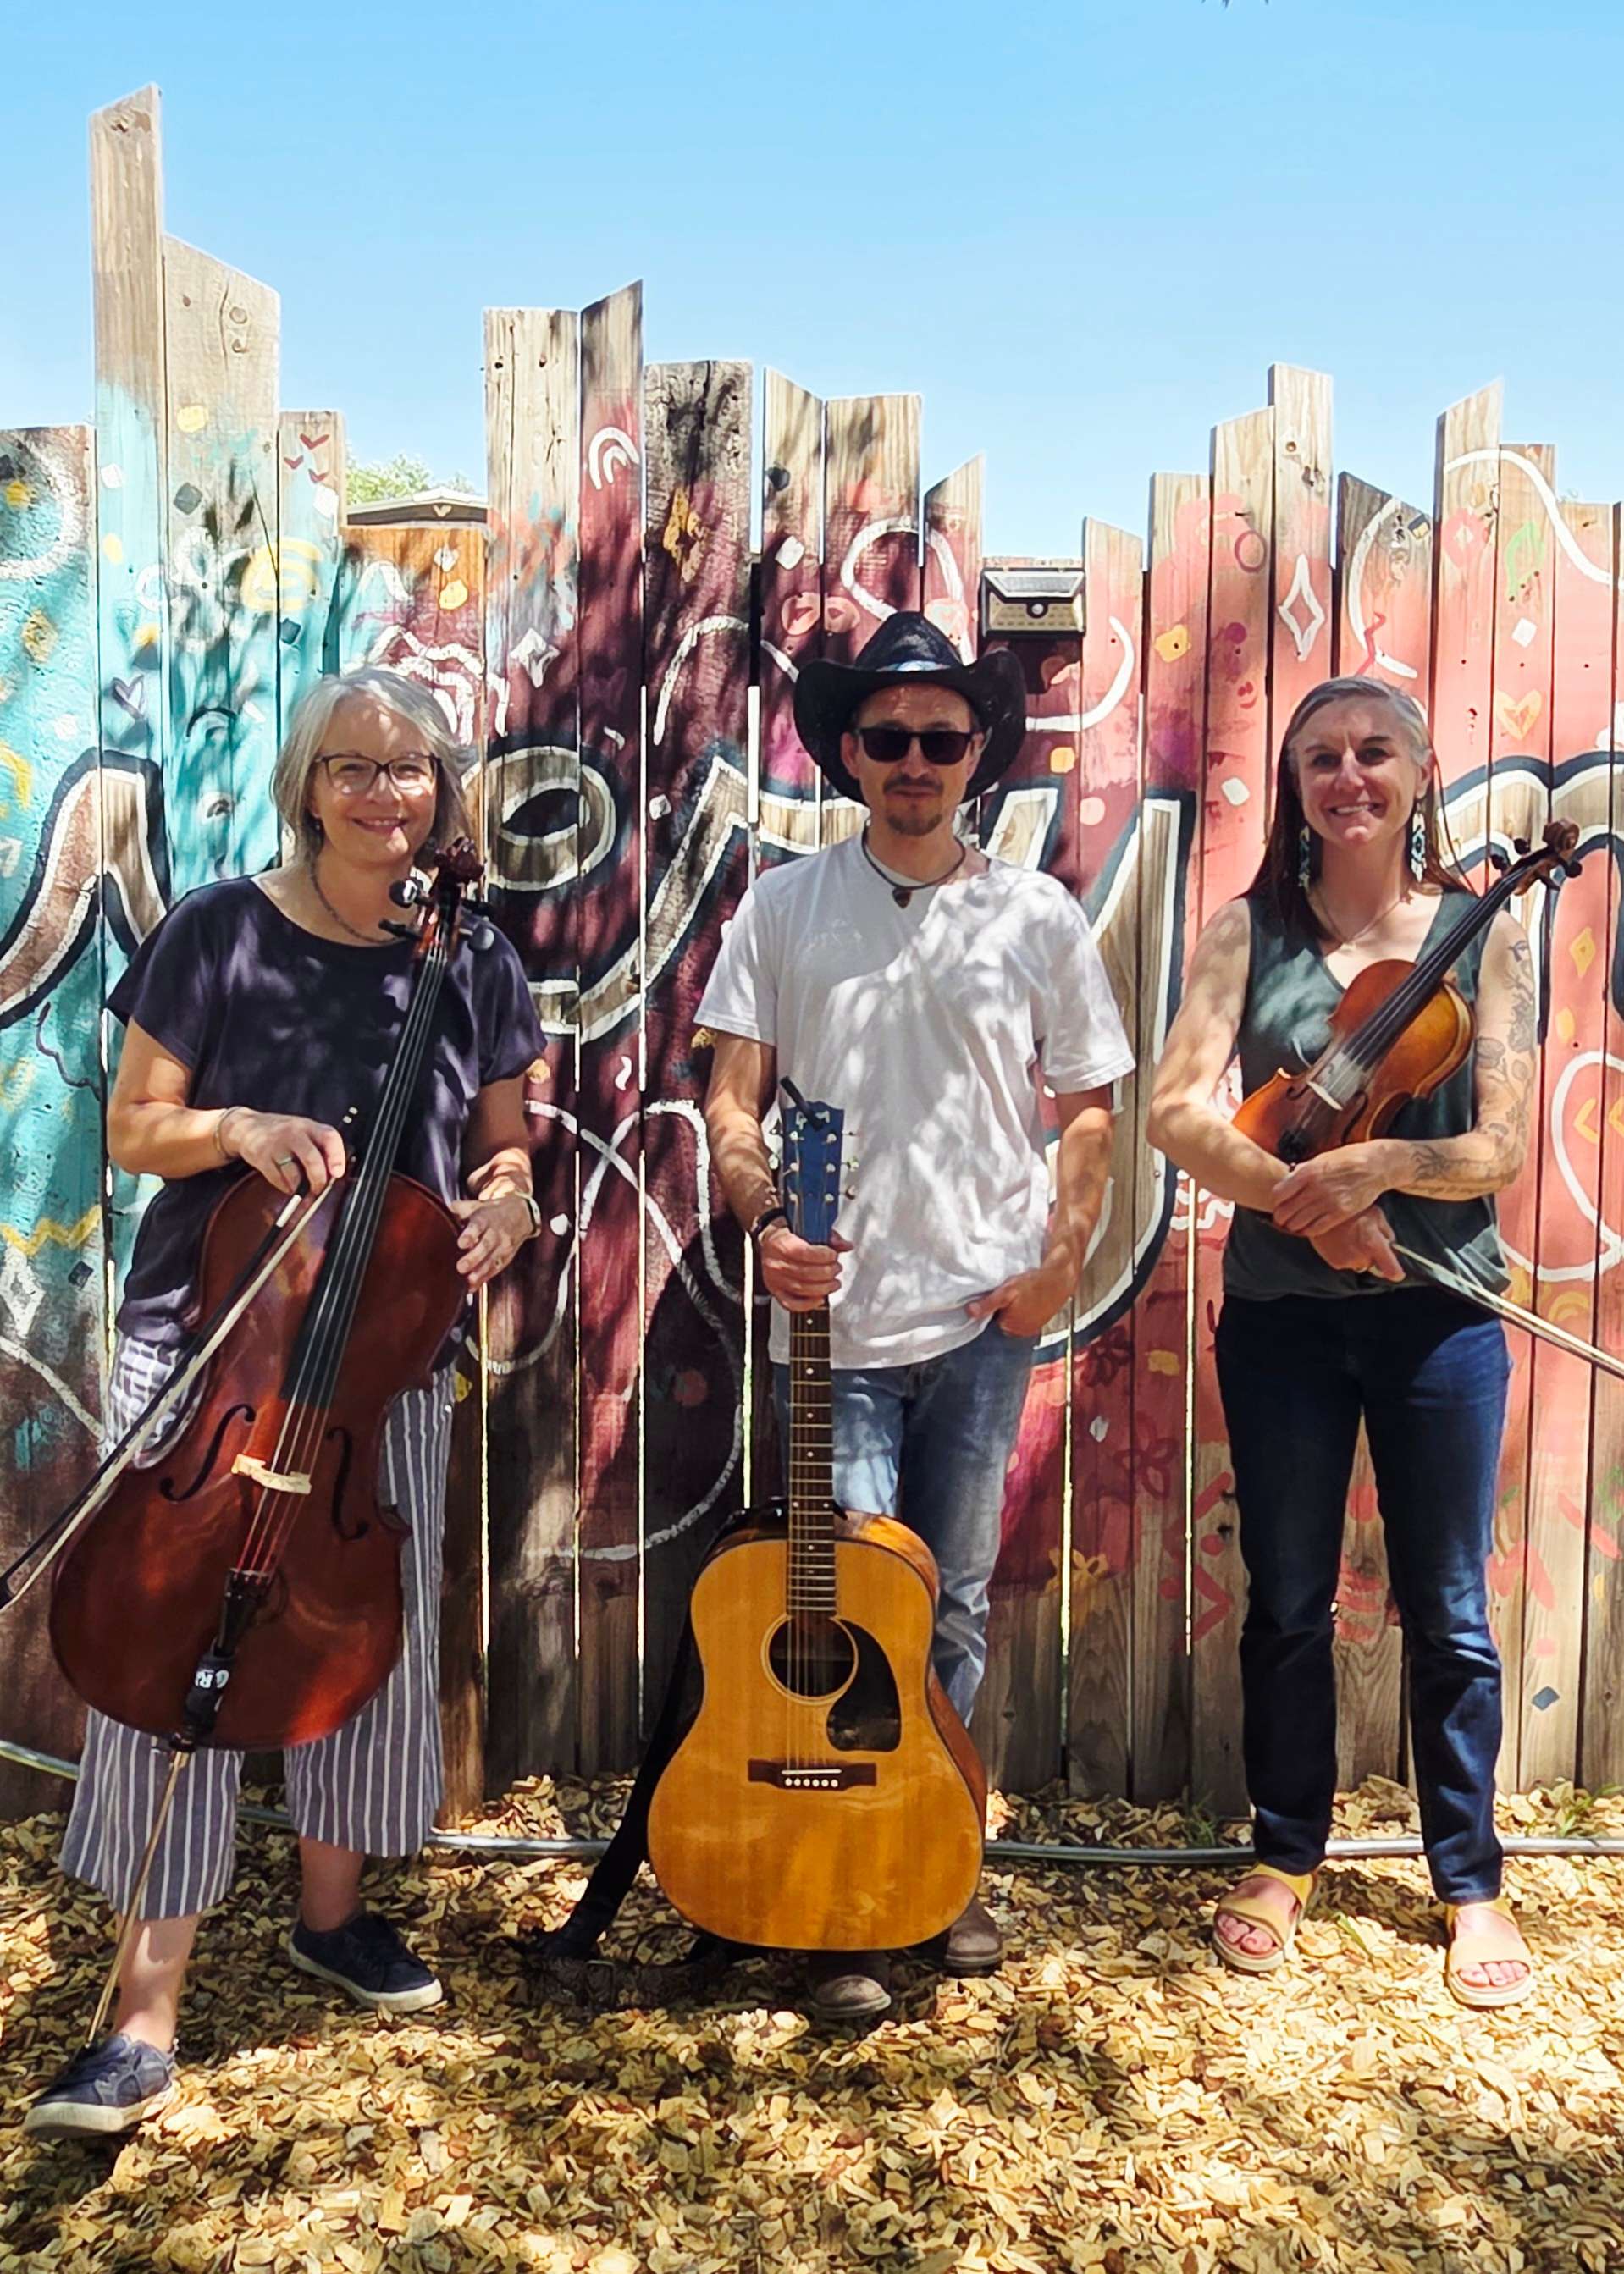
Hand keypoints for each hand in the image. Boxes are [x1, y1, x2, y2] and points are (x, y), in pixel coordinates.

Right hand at [222, 1108, 346, 1196]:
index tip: (338, 1173)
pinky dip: (285, 1186)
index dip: (337, 1157)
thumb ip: (321, 1148)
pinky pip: (277, 1179)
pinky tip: (287, 1184)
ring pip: (294, 1173)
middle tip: (319, 1188)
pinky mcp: (261, 1158)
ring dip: (300, 1187)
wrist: (247, 1126)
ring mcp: (277, 1145)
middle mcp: (294, 1133)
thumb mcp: (305, 1132)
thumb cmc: (283, 1133)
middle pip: (312, 1159)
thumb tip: (334, 1174)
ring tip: (300, 1188)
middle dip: (318, 1179)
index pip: (330, 1138)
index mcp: (310, 1127)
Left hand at [449, 1193, 535, 1287]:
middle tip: (461, 1267)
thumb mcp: (478, 1205)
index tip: (462, 1243)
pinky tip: (472, 1286)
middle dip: (474, 1258)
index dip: (471, 1235)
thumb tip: (448, 1208)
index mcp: (486, 1218)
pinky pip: (495, 1269)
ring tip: (469, 1281)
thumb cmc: (493, 1212)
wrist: (521, 1214)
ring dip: (480, 1272)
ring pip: (492, 1260)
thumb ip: (461, 1208)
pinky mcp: (506, 1257)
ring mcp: (503, 1246)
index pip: (478, 1225)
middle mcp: (496, 1233)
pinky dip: (484, 1279)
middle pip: (486, 1246)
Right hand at [757, 1223, 851, 1311]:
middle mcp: (775, 1262)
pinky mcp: (776, 1291)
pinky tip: (820, 1298)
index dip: (822, 1256)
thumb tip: (845, 1246)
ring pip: (801, 1289)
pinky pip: (791, 1304)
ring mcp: (774, 1279)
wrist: (770, 1243)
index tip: (833, 1255)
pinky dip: (808, 1304)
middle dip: (827, 1272)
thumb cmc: (789, 1235)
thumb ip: (828, 1236)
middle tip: (836, 1268)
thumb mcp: (808, 1227)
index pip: (802, 1252)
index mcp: (780, 1243)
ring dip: (823, 1288)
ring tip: (834, 1282)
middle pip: (804, 1272)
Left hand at [967, 1256, 1073, 1337]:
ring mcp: (1034, 1327)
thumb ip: (988, 1304)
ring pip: (1017, 1318)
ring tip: (1023, 1293)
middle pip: (1004, 1321)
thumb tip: (970, 1312)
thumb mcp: (1007, 1291)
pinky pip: (1029, 1316)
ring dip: (1017, 1308)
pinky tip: (1031, 1296)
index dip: (994, 1307)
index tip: (999, 1295)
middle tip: (1011, 1293)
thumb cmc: (1034, 1284)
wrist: (1061, 1278)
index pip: (992, 1320)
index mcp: (1011, 1327)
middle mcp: (1022, 1331)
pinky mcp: (1042, 1320)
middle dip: (1005, 1308)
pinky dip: (1028, 1308)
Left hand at [1271, 1143, 1390, 1235]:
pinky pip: (1317, 1228)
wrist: (1376, 1165)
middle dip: (1280, 1217)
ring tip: (1292, 1225)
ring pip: (1299, 1222)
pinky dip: (1308, 1230)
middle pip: (1287, 1210)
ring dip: (1292, 1226)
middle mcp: (1316, 1188)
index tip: (1276, 1204)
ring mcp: (1329, 1201)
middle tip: (1280, 1219)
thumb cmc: (1348, 1159)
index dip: (1275, 1201)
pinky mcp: (1342, 1213)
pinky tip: (1306, 1229)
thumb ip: (1304, 1170)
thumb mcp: (1322, 1158)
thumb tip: (1288, 1179)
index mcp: (1308, 1172)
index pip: (1279, 1193)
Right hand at [1309, 1205, 1402, 1280]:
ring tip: (1350, 1236)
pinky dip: (1346, 1255)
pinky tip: (1341, 1241)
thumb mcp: (1376, 1215)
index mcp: (1373, 1244)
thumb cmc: (1350, 1210)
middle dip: (1373, 1255)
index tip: (1397, 1272)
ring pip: (1360, 1264)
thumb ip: (1387, 1233)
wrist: (1319, 1212)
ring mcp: (1346, 1262)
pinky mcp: (1335, 1263)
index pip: (1392, 1270)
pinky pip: (1347, 1263)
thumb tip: (1392, 1246)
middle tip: (1364, 1238)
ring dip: (1359, 1255)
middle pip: (1374, 1265)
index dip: (1396, 1272)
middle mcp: (1360, 1257)